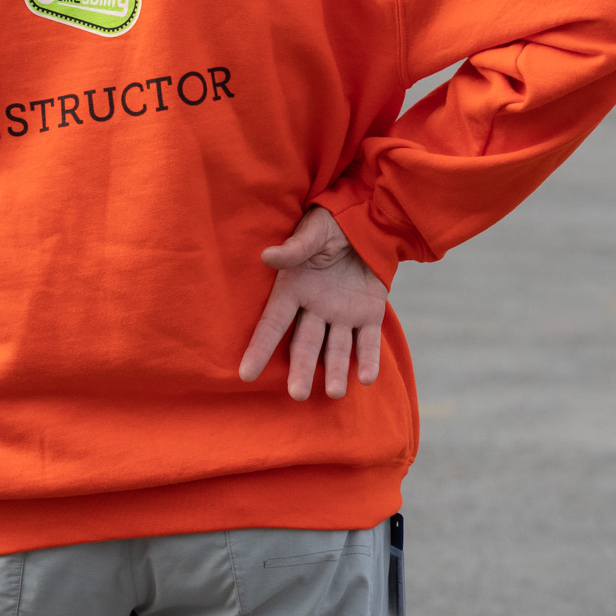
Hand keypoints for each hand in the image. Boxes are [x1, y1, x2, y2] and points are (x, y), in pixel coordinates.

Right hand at [241, 206, 387, 398]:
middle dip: (301, 369)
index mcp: (294, 289)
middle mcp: (315, 308)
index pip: (274, 324)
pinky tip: (367, 378)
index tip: (246, 374)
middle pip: (305, 345)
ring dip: (335, 371)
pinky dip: (368, 360)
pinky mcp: (369, 314)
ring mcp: (342, 314)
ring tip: (335, 393)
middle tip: (297, 394)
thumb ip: (294, 249)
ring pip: (336, 349)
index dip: (260, 348)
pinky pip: (368, 341)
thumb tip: (267, 256)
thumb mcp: (313, 232)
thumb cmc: (331, 224)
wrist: (367, 220)